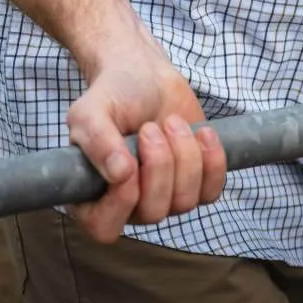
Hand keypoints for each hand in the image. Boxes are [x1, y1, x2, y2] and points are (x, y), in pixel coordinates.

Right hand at [65, 29, 226, 241]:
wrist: (145, 75)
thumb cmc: (112, 95)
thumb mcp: (90, 111)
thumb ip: (96, 139)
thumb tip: (120, 174)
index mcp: (93, 195)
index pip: (106, 227)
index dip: (122, 200)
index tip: (128, 160)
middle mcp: (129, 204)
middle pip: (153, 212)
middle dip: (159, 165)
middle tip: (150, 128)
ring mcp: (165, 196)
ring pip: (184, 202)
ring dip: (184, 156)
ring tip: (171, 122)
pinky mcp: (195, 182)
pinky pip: (211, 191)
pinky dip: (212, 161)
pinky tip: (203, 132)